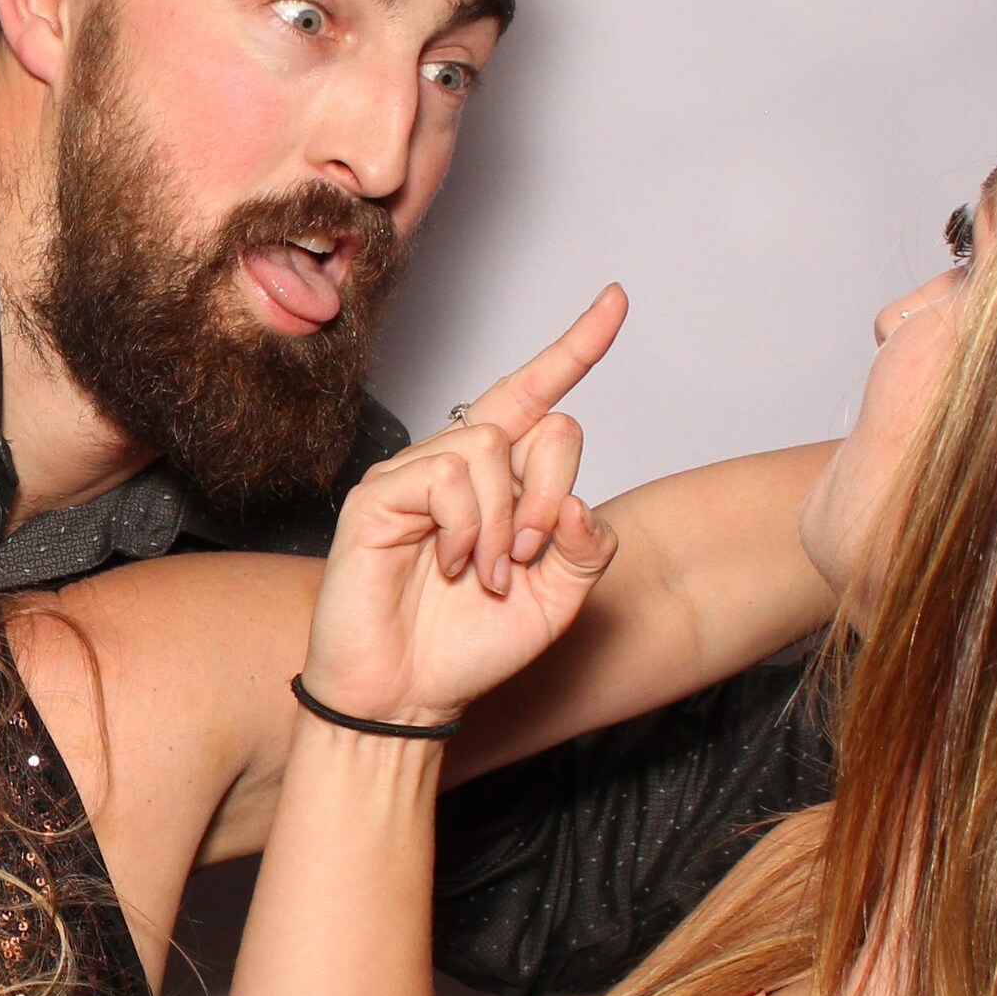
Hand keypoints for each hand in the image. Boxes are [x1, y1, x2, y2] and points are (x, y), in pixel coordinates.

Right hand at [299, 287, 626, 725]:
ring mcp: (415, 475)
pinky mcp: (378, 495)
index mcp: (502, 481)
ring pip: (490, 448)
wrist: (408, 695)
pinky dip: (462, 530)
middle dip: (552, 494)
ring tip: (481, 574)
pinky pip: (445, 478)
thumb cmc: (470, 646)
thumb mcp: (559, 600)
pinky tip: (444, 567)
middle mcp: (459, 465)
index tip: (618, 300)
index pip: (541, 397)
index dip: (579, 346)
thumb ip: (586, 546)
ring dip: (503, 524)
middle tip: (527, 558)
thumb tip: (575, 501)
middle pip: (541, 424)